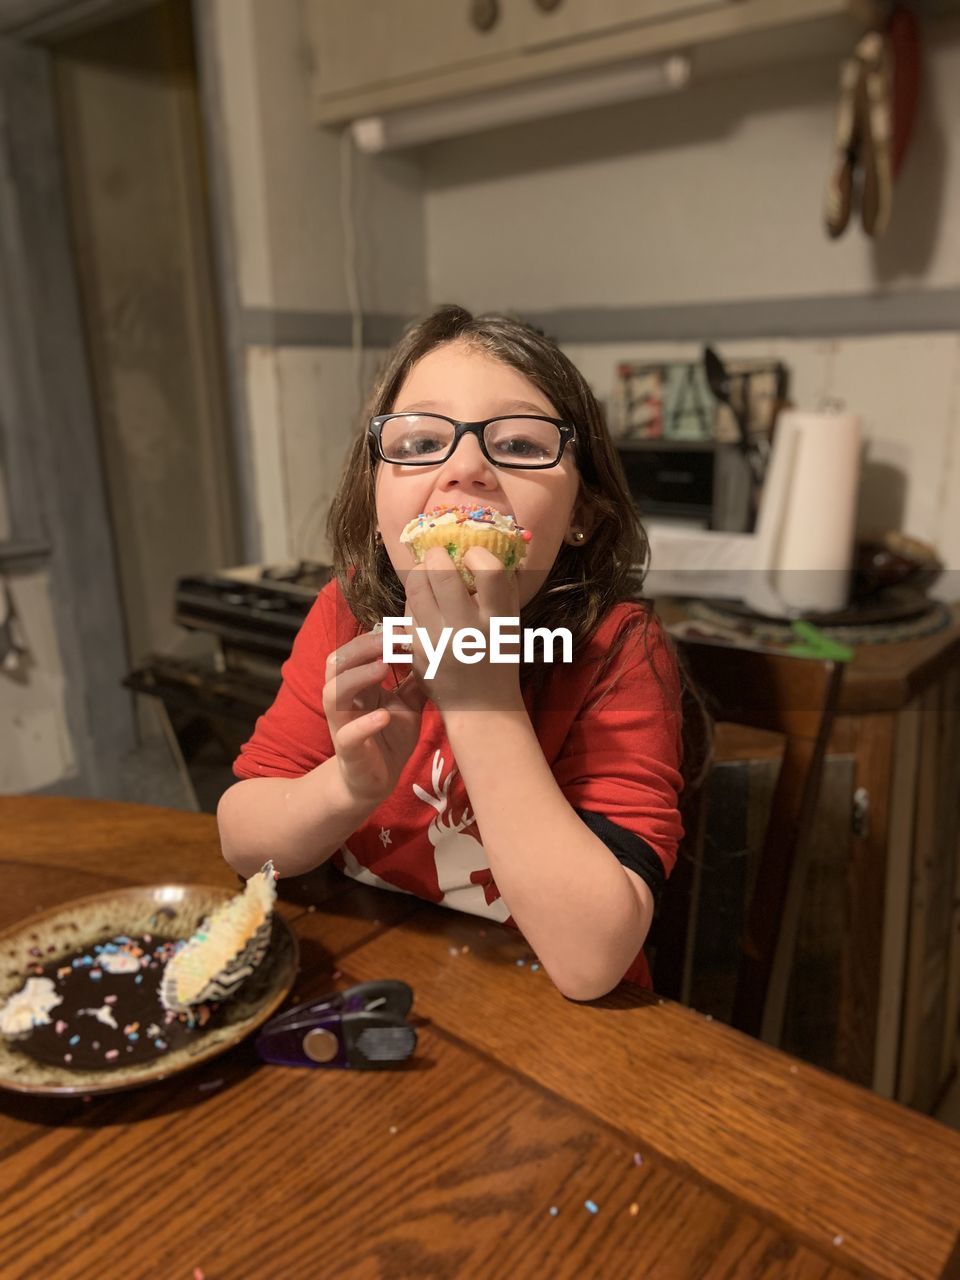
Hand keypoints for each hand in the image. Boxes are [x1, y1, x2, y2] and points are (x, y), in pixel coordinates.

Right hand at [322, 630, 427, 806]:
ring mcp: (342, 724)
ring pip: (332, 692)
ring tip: (383, 667)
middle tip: (390, 640)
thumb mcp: (408, 704)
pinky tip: (383, 716)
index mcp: (357, 685)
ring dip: (356, 676)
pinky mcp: (348, 750)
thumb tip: (436, 652)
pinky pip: (348, 735)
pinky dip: (364, 724)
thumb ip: (415, 681)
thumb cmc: (389, 738)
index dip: (374, 637)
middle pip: (336, 662)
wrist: (377, 781)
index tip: (402, 628)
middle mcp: (344, 700)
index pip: (354, 651)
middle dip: (361, 647)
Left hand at [403, 545, 524, 716]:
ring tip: (427, 572)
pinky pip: (407, 610)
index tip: (472, 556)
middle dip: (437, 556)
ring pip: (417, 587)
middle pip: (443, 575)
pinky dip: (414, 599)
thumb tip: (494, 546)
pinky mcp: (417, 649)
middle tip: (438, 555)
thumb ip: (504, 589)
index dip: (477, 554)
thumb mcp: (511, 625)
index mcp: (498, 621)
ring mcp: (438, 641)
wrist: (480, 707)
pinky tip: (423, 601)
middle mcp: (467, 630)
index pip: (490, 571)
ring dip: (419, 572)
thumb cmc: (499, 659)